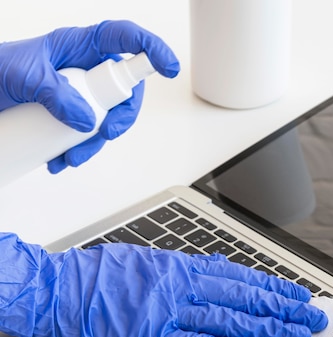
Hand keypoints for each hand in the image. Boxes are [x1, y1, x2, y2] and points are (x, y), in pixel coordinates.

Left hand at [0, 20, 179, 172]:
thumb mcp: (25, 76)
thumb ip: (57, 94)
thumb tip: (87, 118)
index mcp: (78, 47)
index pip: (123, 40)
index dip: (150, 49)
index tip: (167, 67)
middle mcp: (83, 69)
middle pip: (123, 91)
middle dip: (121, 117)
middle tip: (106, 132)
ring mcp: (78, 94)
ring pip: (105, 120)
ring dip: (92, 145)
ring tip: (69, 157)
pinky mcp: (68, 116)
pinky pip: (85, 136)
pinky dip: (76, 152)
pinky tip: (58, 159)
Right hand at [0, 235, 326, 336]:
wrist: (54, 290)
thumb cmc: (96, 279)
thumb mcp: (147, 263)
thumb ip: (185, 269)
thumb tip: (218, 269)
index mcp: (181, 268)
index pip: (239, 279)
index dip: (273, 288)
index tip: (298, 296)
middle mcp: (182, 285)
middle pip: (244, 298)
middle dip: (283, 309)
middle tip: (314, 319)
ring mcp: (169, 311)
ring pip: (230, 319)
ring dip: (268, 328)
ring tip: (298, 336)